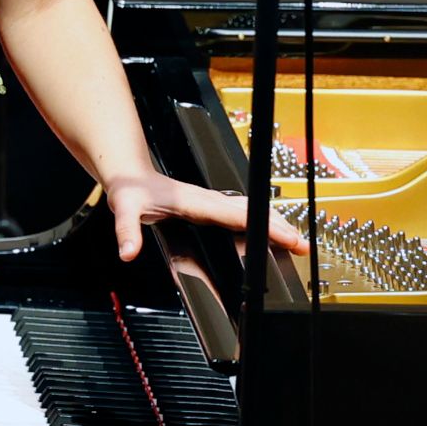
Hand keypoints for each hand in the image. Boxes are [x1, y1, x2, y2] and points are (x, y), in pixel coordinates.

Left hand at [105, 170, 308, 262]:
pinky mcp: (207, 209)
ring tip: (295, 241)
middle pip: (252, 213)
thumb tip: (128, 251)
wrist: (128, 174)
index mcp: (197, 202)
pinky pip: (240, 215)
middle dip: (279, 228)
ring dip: (273, 224)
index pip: (238, 215)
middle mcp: (208, 202)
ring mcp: (209, 204)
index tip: (286, 237)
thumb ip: (126, 231)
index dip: (264, 226)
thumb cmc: (129, 189)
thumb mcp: (123, 208)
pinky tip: (266, 233)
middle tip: (303, 245)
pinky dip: (259, 223)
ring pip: (250, 212)